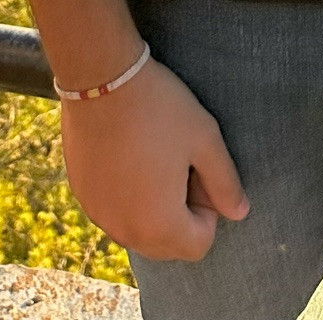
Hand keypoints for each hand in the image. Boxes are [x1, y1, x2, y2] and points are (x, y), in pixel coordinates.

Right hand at [58, 56, 248, 263]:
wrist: (100, 78)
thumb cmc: (159, 107)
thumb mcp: (204, 138)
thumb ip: (225, 182)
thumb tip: (240, 212)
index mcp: (159, 225)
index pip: (198, 245)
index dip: (208, 210)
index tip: (199, 171)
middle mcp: (125, 231)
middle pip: (167, 245)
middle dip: (181, 214)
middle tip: (180, 163)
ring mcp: (99, 215)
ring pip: (139, 229)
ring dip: (152, 207)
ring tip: (154, 157)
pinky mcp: (82, 195)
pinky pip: (113, 211)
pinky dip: (126, 195)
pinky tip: (128, 153)